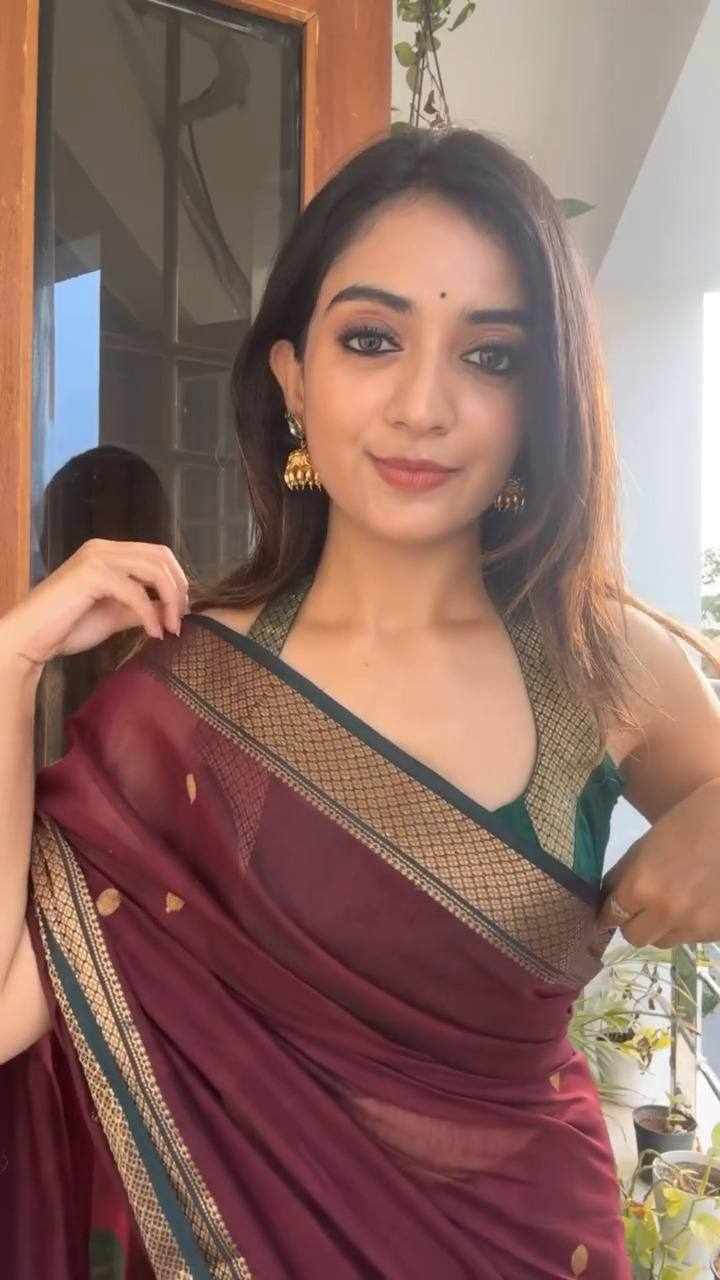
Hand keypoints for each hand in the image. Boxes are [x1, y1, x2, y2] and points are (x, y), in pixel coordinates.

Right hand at [0, 539, 189, 670]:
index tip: (182, 611)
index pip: (158, 554)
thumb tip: (173, 609)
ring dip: (171, 601)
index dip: (177, 580)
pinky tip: (154, 634)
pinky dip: (150, 615)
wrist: (31, 639)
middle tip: (181, 619)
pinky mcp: (92, 575)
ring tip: (172, 628)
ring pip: (153, 570)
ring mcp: (97, 558)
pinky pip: (136, 593)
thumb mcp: (115, 615)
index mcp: (109, 553)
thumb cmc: (68, 627)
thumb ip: (143, 608)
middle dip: (179, 588)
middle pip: (161, 557)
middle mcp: (103, 548)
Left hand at [596, 777, 719, 947]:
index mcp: (641, 887)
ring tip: (673, 901)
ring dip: (661, 927)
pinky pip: (690, 938)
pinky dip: (687, 925)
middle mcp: (666, 913)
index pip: (611, 916)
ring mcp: (695, 925)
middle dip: (633, 922)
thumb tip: (606, 900)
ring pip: (663, 941)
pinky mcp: (716, 931)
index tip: (612, 909)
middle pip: (634, 938)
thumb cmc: (685, 824)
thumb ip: (621, 877)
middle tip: (641, 906)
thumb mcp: (642, 847)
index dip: (610, 912)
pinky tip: (696, 902)